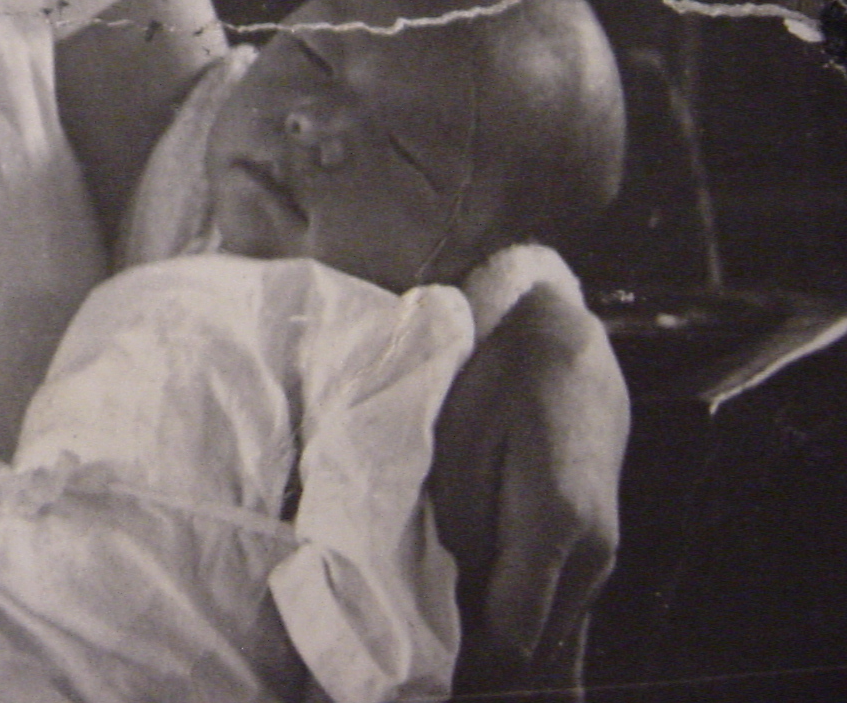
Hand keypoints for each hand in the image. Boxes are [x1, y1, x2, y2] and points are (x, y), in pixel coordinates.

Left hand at [429, 283, 628, 698]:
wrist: (563, 341)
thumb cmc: (499, 378)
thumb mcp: (459, 440)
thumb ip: (457, 523)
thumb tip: (443, 592)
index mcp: (556, 525)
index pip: (510, 637)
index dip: (458, 665)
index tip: (407, 675)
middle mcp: (592, 554)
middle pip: (532, 650)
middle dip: (474, 667)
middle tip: (407, 675)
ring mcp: (602, 556)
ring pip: (548, 636)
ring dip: (496, 652)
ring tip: (433, 658)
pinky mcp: (597, 549)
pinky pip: (560, 615)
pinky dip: (524, 634)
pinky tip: (488, 648)